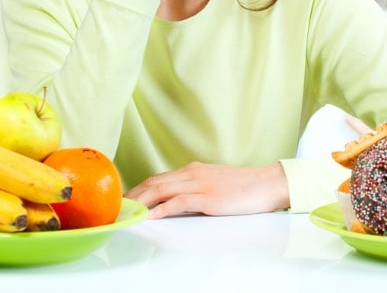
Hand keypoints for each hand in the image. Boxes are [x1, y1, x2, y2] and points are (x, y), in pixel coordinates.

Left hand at [124, 161, 289, 218]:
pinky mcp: (208, 198)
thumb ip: (197, 189)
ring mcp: (200, 184)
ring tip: (125, 212)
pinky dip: (161, 209)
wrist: (269, 183)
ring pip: (161, 190)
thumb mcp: (216, 183)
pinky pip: (178, 202)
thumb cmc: (247, 187)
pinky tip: (150, 216)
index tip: (126, 199)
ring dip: (140, 201)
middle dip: (133, 195)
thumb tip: (180, 202)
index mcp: (194, 170)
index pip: (159, 178)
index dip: (139, 188)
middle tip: (117, 207)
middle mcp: (193, 173)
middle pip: (154, 182)